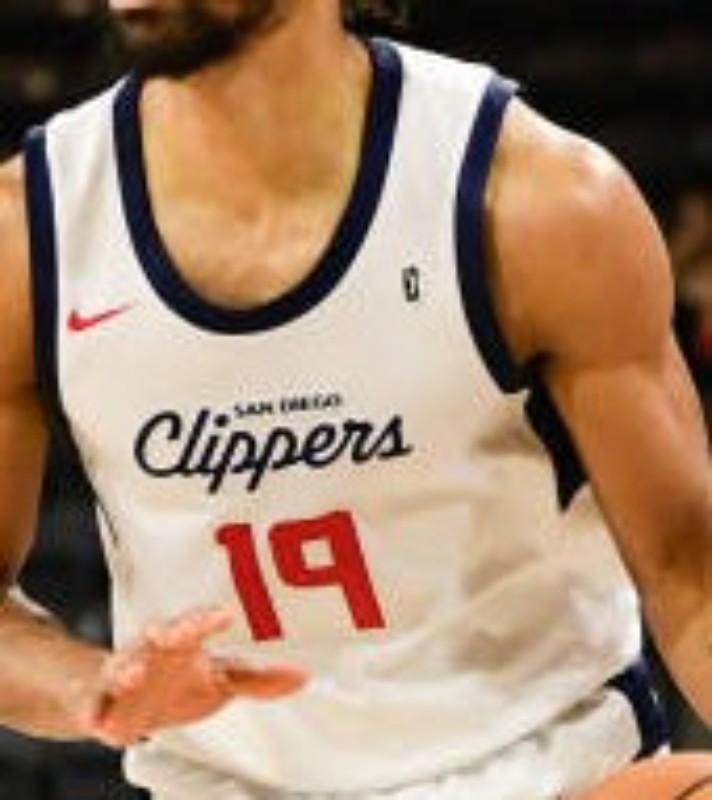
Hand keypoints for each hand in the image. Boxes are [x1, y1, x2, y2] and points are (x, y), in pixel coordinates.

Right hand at [78, 606, 306, 746]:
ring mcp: (122, 675)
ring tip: (131, 675)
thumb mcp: (220, 680)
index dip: (209, 620)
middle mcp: (151, 651)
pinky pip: (93, 706)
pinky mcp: (99, 703)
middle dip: (166, 633)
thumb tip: (304, 675)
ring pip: (121, 668)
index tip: (225, 616)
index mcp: (182, 642)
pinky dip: (92, 712)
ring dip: (125, 670)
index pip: (197, 625)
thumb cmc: (179, 681)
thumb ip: (257, 679)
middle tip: (172, 634)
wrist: (124, 702)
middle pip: (158, 637)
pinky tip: (95, 722)